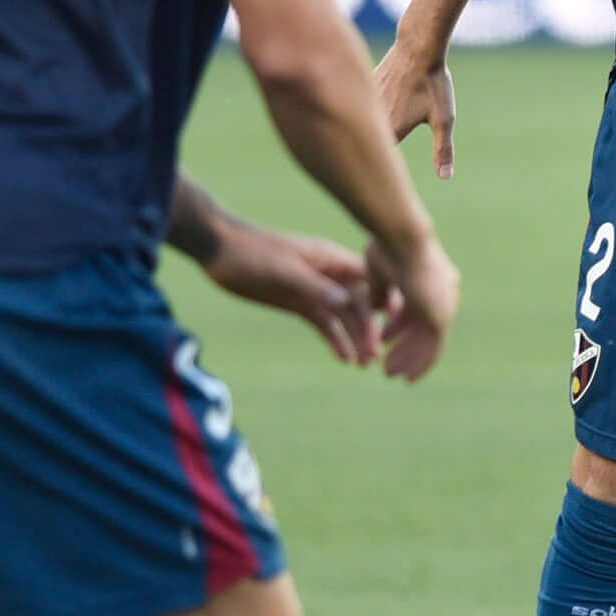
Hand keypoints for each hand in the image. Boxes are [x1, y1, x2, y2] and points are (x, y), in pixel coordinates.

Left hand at [193, 221, 380, 364]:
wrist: (219, 252)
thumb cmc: (252, 253)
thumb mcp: (283, 270)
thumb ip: (314, 287)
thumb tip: (346, 302)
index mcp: (330, 259)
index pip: (367, 281)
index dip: (384, 300)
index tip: (395, 324)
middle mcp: (328, 275)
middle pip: (359, 303)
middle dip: (369, 328)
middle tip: (375, 355)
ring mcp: (315, 289)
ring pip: (343, 316)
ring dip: (354, 337)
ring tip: (364, 363)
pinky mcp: (299, 302)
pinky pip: (323, 323)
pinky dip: (335, 339)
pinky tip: (344, 358)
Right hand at [364, 228, 459, 382]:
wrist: (402, 239)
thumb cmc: (387, 245)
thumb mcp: (379, 271)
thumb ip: (380, 290)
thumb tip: (376, 308)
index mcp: (432, 278)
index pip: (416, 309)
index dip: (398, 325)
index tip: (383, 337)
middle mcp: (444, 292)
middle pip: (423, 328)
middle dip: (404, 346)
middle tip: (388, 363)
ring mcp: (444, 305)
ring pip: (428, 342)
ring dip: (409, 359)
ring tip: (389, 374)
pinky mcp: (441, 317)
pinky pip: (433, 349)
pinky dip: (419, 364)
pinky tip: (405, 377)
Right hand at [374, 36, 457, 179]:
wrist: (418, 47)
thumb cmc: (433, 83)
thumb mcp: (444, 119)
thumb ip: (442, 150)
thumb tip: (445, 177)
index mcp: (392, 130)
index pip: (380, 159)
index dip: (380, 170)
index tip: (379, 181)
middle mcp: (374, 117)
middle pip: (367, 140)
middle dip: (369, 150)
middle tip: (370, 167)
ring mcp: (367, 99)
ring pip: (362, 119)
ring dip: (364, 127)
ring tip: (363, 138)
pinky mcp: (366, 85)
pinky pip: (361, 101)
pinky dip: (363, 107)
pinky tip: (365, 108)